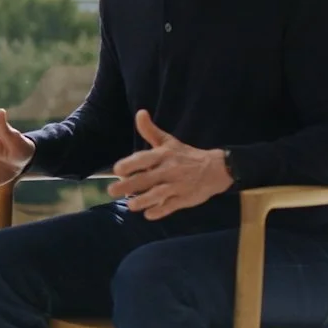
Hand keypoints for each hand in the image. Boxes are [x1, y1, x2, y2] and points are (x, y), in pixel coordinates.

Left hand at [106, 110, 232, 219]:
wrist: (216, 168)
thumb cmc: (186, 155)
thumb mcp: (169, 141)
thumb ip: (150, 130)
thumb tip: (140, 113)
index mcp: (164, 155)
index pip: (144, 159)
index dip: (130, 164)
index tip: (117, 170)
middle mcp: (169, 170)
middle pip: (146, 178)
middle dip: (128, 186)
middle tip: (111, 190)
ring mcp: (178, 185)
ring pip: (158, 194)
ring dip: (143, 201)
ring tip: (130, 205)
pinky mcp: (185, 199)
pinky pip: (171, 206)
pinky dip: (160, 211)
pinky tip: (149, 215)